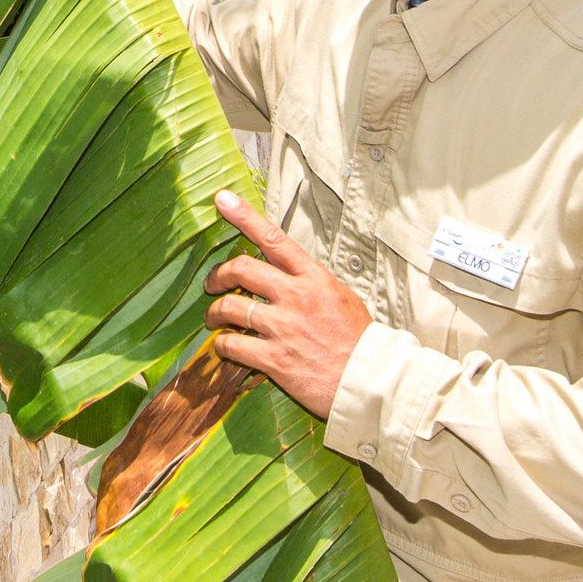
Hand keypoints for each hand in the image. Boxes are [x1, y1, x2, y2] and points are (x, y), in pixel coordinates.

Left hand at [204, 192, 370, 418]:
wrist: (370, 381)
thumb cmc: (358, 340)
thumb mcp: (340, 298)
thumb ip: (310, 283)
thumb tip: (286, 274)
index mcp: (313, 278)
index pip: (274, 238)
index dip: (244, 216)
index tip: (222, 200)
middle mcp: (295, 297)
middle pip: (242, 268)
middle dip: (218, 274)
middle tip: (212, 284)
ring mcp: (283, 327)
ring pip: (231, 307)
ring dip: (214, 312)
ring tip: (213, 318)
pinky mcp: (274, 359)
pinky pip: (233, 345)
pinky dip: (223, 345)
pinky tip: (225, 347)